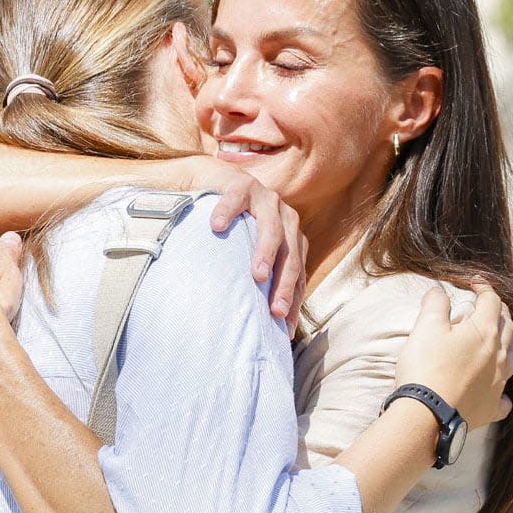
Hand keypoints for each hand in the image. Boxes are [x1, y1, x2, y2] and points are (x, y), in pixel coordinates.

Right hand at [184, 155, 306, 336]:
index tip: (285, 329)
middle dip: (285, 283)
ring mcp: (264, 198)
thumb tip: (259, 321)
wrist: (214, 182)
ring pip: (271, 227)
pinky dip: (227, 211)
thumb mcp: (249, 252)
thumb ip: (259, 276)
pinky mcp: (241, 183)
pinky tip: (217, 227)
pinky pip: (236, 198)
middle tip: (275, 310)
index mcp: (292, 237)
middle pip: (291, 253)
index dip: (294, 300)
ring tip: (258, 275)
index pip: (298, 274)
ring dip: (265, 252)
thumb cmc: (232, 226)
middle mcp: (284, 216)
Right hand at [395, 282, 512, 428]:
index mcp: (485, 331)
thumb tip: (438, 290)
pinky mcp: (491, 407)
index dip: (483, 287)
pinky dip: (503, 389)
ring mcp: (498, 382)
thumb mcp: (426, 327)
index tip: (473, 283)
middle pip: (507, 326)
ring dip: (508, 342)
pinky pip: (505, 397)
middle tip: (487, 305)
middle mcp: (499, 355)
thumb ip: (435, 304)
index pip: (491, 300)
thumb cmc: (426, 367)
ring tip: (502, 337)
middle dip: (499, 311)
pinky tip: (498, 388)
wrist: (426, 414)